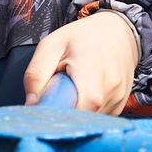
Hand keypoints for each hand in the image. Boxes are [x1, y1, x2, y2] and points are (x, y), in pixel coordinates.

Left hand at [23, 10, 140, 113]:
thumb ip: (36, 75)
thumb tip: (31, 106)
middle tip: (58, 95)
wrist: (116, 32)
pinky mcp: (120, 105)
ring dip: (76, 111)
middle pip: (84, 115)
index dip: (62, 111)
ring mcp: (118, 96)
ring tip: (74, 90)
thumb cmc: (82, 37)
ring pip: (90, 119)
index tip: (48, 108)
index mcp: (92, 65)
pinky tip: (84, 94)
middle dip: (66, 111)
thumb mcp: (50, 46)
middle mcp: (111, 83)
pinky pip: (98, 117)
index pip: (83, 104)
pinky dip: (87, 111)